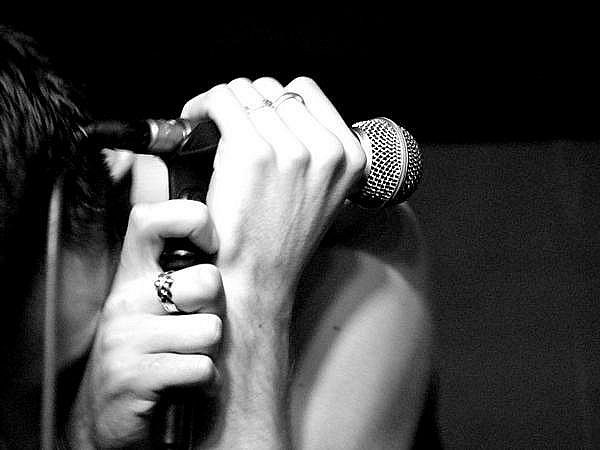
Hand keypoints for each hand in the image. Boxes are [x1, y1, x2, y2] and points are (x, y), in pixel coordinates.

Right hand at [68, 200, 222, 448]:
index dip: (192, 219)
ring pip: (211, 329)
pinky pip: (201, 368)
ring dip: (208, 351)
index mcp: (132, 275)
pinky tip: (184, 384)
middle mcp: (125, 299)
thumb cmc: (146, 354)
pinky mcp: (132, 375)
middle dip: (216, 309)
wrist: (109, 417)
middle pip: (208, 281)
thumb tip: (223, 246)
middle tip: (193, 326)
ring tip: (185, 357)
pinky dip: (204, 382)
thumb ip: (183, 273)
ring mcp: (125, 337)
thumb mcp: (157, 306)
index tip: (210, 245)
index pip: (151, 218)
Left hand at [178, 77, 365, 447]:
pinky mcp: (255, 153)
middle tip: (225, 126)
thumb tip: (279, 108)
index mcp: (350, 156)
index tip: (252, 114)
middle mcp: (327, 149)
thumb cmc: (278, 242)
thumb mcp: (319, 193)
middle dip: (246, 103)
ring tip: (209, 127)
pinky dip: (203, 105)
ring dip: (223, 104)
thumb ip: (313, 150)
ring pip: (247, 91)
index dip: (273, 100)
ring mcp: (292, 150)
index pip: (305, 93)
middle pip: (274, 89)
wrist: (255, 281)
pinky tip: (195, 121)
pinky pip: (223, 99)